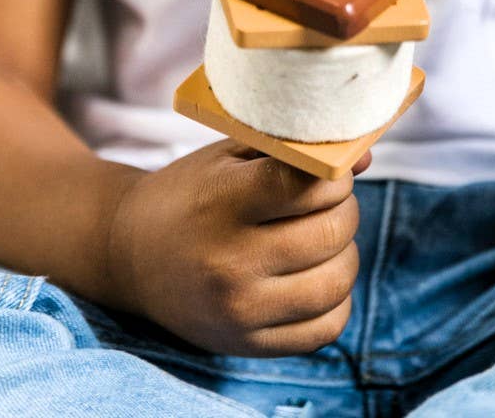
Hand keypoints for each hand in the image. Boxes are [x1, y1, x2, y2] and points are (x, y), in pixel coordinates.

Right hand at [104, 139, 365, 355]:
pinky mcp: (249, 344)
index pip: (306, 184)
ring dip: (344, 251)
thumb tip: (362, 159)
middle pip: (331, 230)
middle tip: (327, 200)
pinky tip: (314, 273)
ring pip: (338, 279)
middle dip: (343, 207)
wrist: (131, 254)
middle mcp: (230, 261)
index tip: (327, 171)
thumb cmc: (189, 193)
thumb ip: (293, 149)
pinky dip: (335, 297)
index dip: (333, 173)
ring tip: (321, 235)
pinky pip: (327, 326)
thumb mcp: (229, 154)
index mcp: (221, 203)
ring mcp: (241, 310)